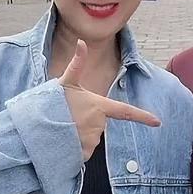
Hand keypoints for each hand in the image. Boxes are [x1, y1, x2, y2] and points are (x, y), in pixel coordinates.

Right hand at [59, 40, 160, 160]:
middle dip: (85, 125)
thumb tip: (81, 41)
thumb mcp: (65, 82)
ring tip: (62, 128)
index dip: (142, 117)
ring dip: (78, 137)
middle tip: (67, 118)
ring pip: (90, 140)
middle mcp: (99, 123)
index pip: (125, 111)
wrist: (34, 123)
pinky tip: (61, 141)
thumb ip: (77, 64)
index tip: (158, 122)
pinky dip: (73, 149)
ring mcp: (92, 139)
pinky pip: (82, 152)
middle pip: (98, 127)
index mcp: (99, 105)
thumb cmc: (51, 101)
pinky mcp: (83, 153)